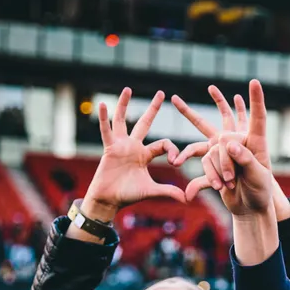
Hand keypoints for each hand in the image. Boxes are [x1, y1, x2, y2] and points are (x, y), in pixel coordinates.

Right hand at [81, 89, 183, 221]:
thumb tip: (187, 199)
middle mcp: (133, 146)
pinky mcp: (109, 148)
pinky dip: (103, 118)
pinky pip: (106, 131)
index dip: (172, 150)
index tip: (175, 161)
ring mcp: (120, 145)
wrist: (109, 200)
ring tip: (127, 89)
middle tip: (162, 93)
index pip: (163, 144)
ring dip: (124, 105)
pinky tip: (102, 105)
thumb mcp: (152, 191)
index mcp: (145, 155)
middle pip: (145, 123)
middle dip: (153, 109)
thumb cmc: (128, 195)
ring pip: (122, 120)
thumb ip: (169, 191)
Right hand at [175, 81, 281, 218]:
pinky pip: (204, 161)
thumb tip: (228, 144)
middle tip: (209, 86)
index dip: (256, 100)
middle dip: (218, 102)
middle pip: (224, 121)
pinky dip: (209, 176)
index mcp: (256, 143)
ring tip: (230, 184)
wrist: (249, 208)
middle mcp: (240, 143)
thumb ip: (245, 160)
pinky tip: (218, 186)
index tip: (254, 82)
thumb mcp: (257, 177)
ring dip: (219, 168)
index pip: (257, 119)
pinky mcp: (215, 162)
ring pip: (212, 148)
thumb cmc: (259, 191)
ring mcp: (226, 152)